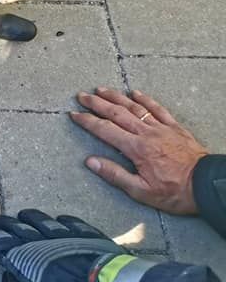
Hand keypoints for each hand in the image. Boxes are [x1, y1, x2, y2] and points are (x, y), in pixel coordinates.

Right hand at [0, 209, 125, 281]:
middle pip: (18, 231)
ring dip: (29, 218)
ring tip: (22, 215)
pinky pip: (71, 223)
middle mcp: (43, 244)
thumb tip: (9, 281)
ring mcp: (66, 236)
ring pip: (42, 222)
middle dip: (4, 226)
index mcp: (29, 262)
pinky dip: (62, 221)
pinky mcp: (87, 235)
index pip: (2, 247)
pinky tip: (58, 218)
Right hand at [70, 88, 208, 214]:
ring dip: (116, 97)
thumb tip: (90, 162)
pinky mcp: (175, 128)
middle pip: (116, 113)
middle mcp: (146, 133)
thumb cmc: (175, 192)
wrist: (207, 185)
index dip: (87, 121)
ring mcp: (161, 128)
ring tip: (101, 89)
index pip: (105, 130)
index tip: (74, 114)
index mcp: (136, 148)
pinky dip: (145, 99)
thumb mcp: (141, 191)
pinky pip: (157, 109)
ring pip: (134, 107)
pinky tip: (135, 93)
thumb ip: (115, 175)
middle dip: (97, 103)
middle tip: (81, 95)